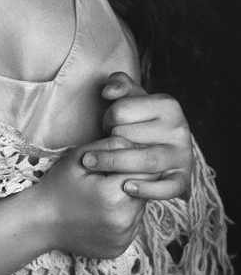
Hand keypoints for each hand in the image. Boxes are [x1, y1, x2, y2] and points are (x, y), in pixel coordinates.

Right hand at [32, 137, 146, 258]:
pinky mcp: (120, 248)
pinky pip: (132, 225)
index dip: (134, 162)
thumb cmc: (59, 184)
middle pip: (146, 191)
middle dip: (132, 180)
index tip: (118, 161)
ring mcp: (123, 238)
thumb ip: (111, 145)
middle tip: (108, 177)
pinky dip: (123, 216)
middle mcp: (124, 221)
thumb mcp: (80, 156)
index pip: (146, 171)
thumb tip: (139, 143)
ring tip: (104, 194)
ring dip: (130, 198)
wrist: (42, 221)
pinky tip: (103, 211)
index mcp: (115, 195)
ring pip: (140, 208)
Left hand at [81, 71, 192, 200]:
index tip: (108, 124)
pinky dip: (147, 190)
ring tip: (91, 164)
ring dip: (113, 163)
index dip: (107, 118)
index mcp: (168, 104)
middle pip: (127, 136)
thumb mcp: (133, 96)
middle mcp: (180, 129)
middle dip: (108, 140)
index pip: (120, 111)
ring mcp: (183, 155)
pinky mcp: (183, 179)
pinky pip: (167, 188)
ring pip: (144, 161)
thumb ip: (119, 84)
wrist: (165, 144)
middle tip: (103, 143)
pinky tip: (127, 187)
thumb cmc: (142, 117)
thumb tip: (108, 92)